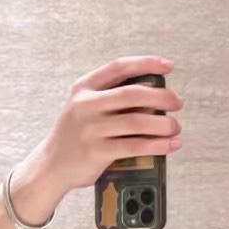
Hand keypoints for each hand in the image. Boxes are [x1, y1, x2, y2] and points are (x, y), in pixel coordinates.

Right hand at [40, 54, 183, 191]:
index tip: (169, 66)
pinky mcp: (97, 151)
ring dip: (163, 124)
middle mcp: (86, 105)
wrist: (51, 165)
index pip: (119, 67)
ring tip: (175, 128)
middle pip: (133, 94)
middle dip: (161, 96)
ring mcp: (90, 129)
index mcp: (84, 88)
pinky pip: (135, 145)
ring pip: (137, 121)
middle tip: (177, 103)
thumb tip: (154, 94)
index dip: (146, 63)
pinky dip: (157, 145)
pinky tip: (170, 145)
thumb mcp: (84, 107)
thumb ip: (110, 97)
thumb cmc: (76, 135)